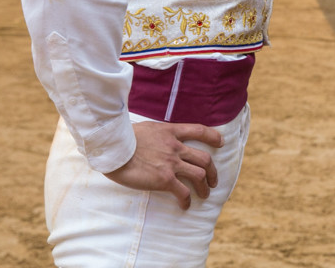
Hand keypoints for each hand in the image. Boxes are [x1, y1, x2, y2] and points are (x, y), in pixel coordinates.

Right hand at [104, 121, 222, 208]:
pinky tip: (185, 205)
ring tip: (205, 194)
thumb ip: (157, 134)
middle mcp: (175, 147)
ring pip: (199, 175)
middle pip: (204, 158)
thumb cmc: (122, 138)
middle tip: (213, 180)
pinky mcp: (164, 179)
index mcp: (171, 132)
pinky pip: (182, 191)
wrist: (114, 148)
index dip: (213, 136)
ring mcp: (171, 163)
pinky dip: (186, 200)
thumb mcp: (146, 128)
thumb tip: (155, 139)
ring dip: (204, 186)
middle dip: (213, 171)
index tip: (221, 142)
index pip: (199, 130)